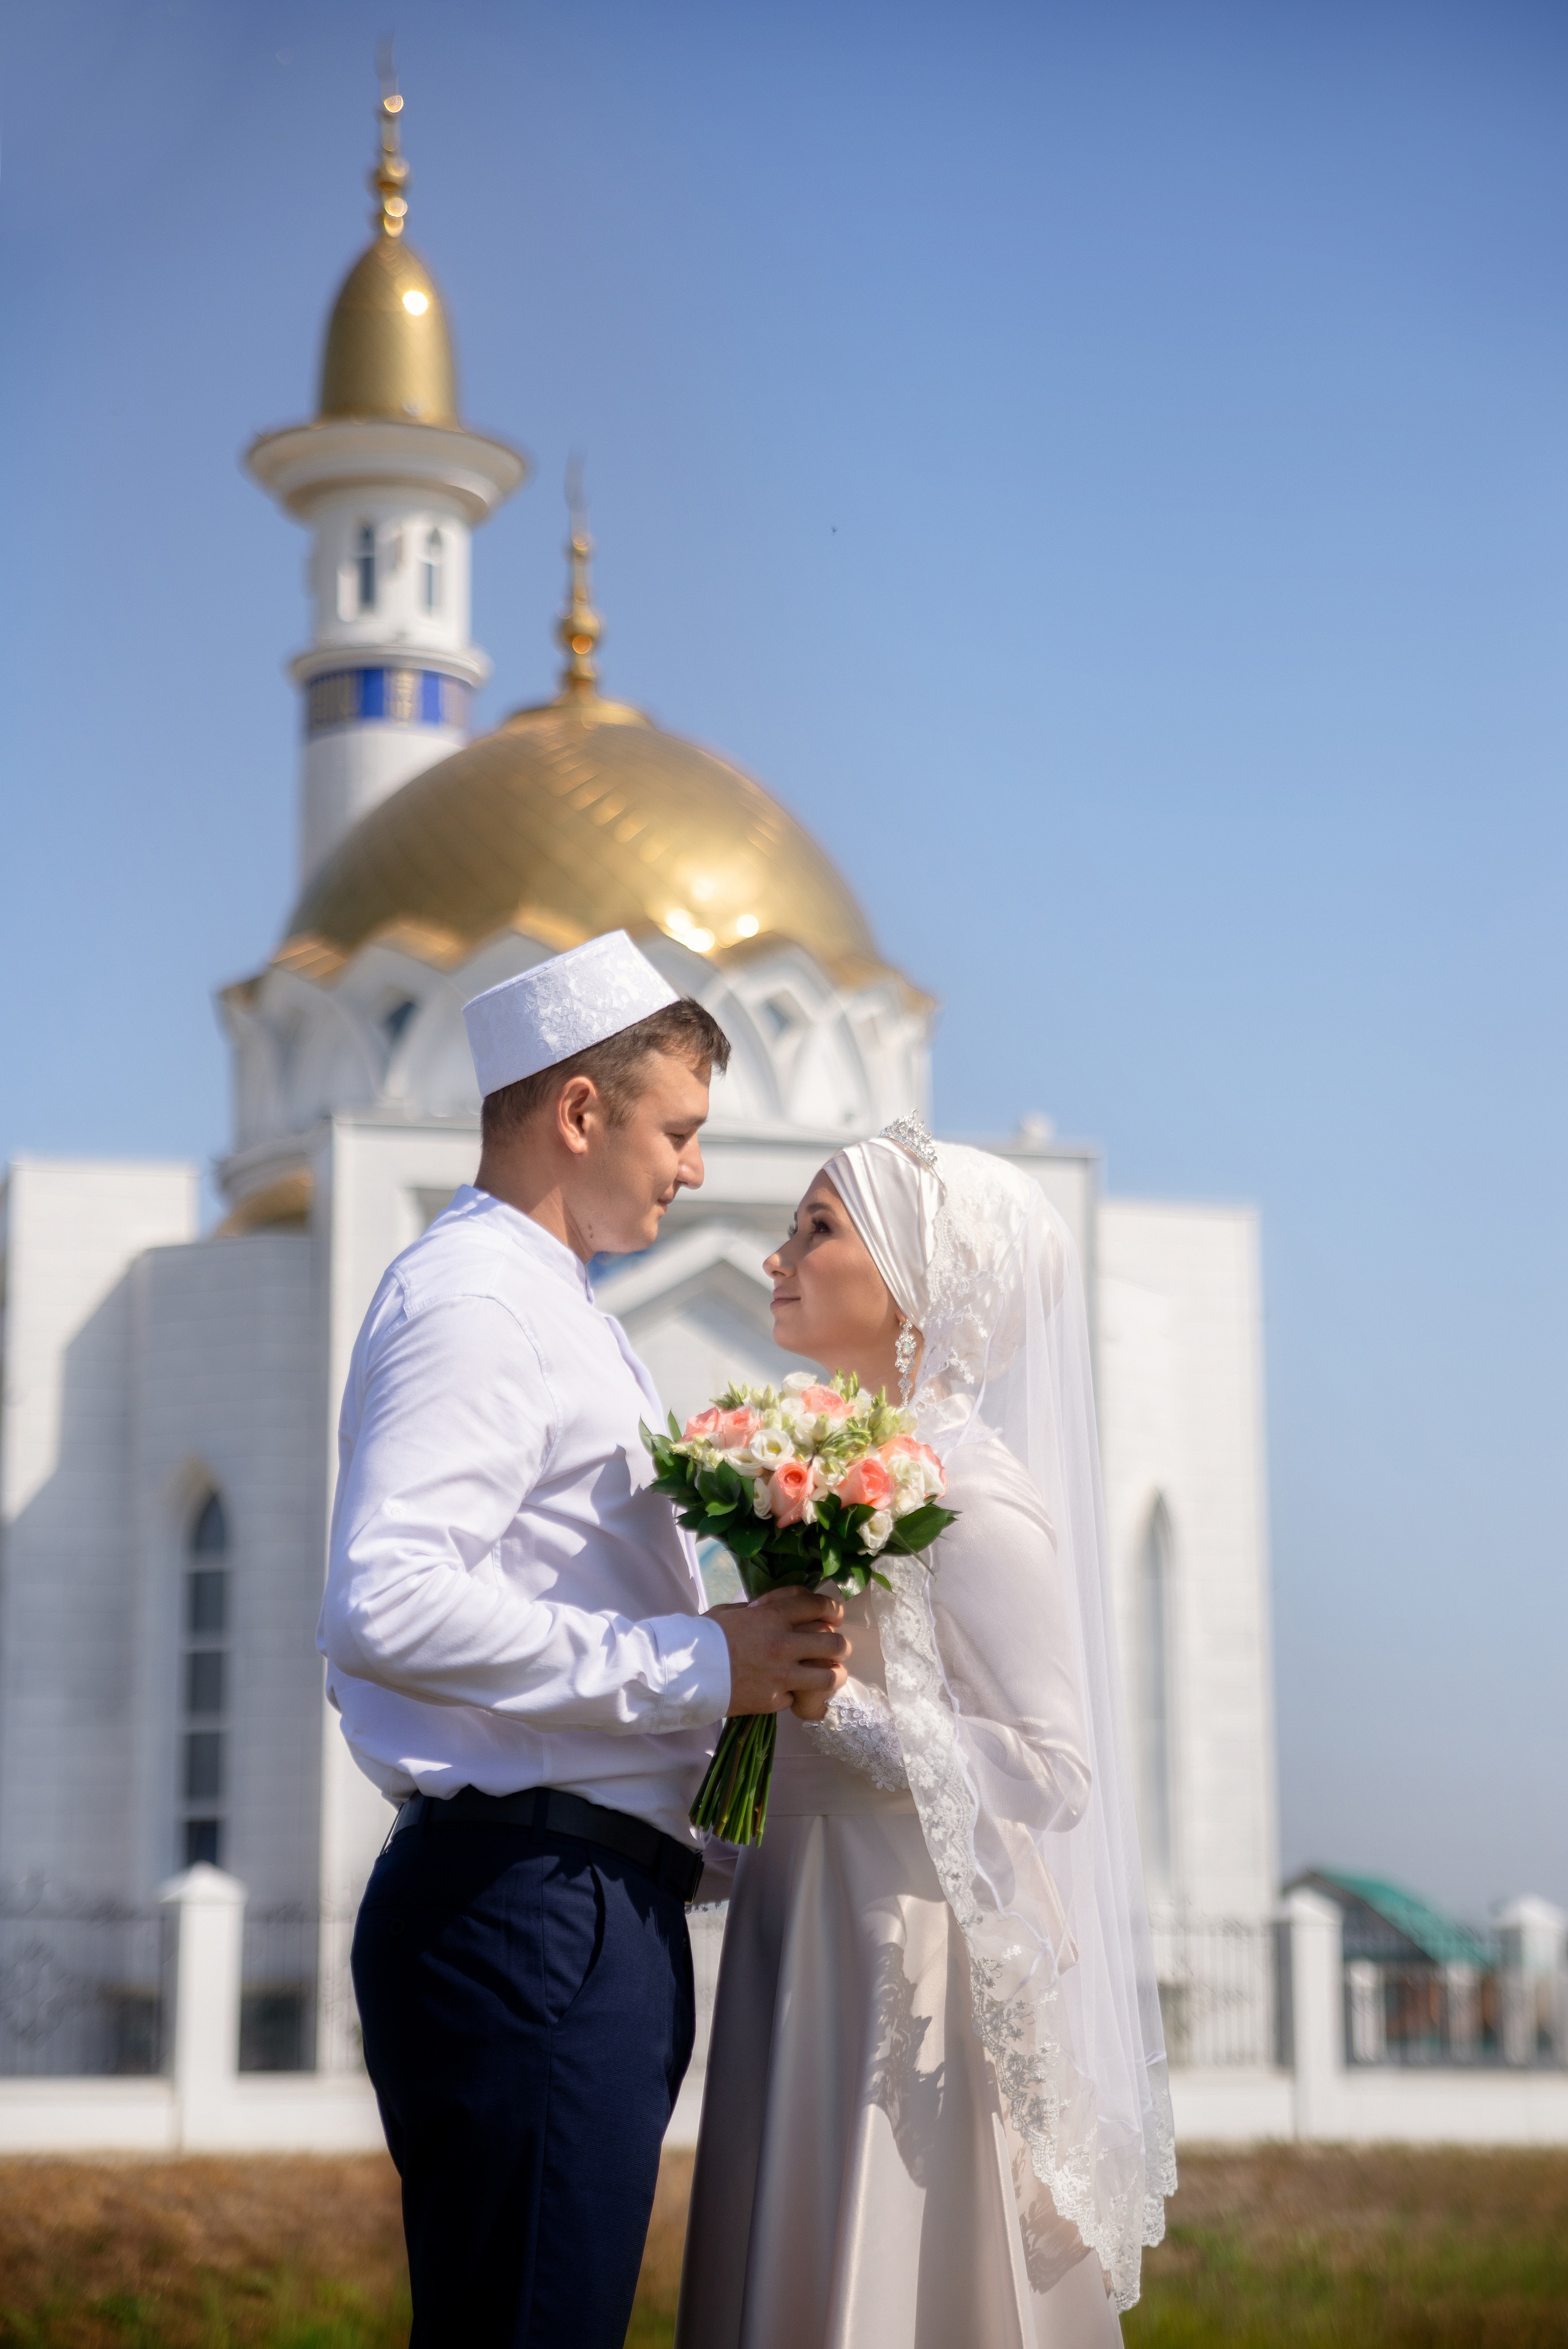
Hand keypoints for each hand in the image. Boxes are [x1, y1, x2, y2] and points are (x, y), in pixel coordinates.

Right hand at [710, 1586, 848, 1716]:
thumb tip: (780, 1607)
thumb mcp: (732, 1611)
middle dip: (841, 1645)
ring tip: (829, 1674)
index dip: (833, 1608)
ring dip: (833, 1674)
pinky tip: (791, 1692)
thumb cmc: (705, 1636)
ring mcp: (781, 1676)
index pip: (818, 1606)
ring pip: (829, 1677)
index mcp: (772, 1617)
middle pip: (834, 1643)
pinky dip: (797, 1694)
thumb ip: (761, 1608)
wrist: (685, 1673)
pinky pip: (799, 1697)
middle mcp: (783, 1645)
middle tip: (836, 1647)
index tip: (836, 1614)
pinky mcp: (774, 1700)